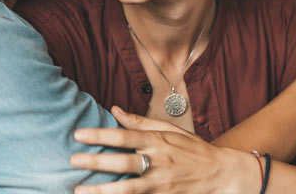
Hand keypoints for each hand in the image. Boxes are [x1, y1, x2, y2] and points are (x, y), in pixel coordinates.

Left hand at [70, 106, 255, 193]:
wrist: (222, 174)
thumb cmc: (193, 150)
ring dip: (102, 190)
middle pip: (123, 162)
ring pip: (128, 189)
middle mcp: (159, 162)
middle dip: (96, 161)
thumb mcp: (170, 130)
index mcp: (158, 141)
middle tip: (73, 160)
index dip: (100, 134)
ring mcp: (161, 184)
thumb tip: (113, 109)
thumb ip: (140, 122)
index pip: (125, 135)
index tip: (78, 134)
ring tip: (79, 190)